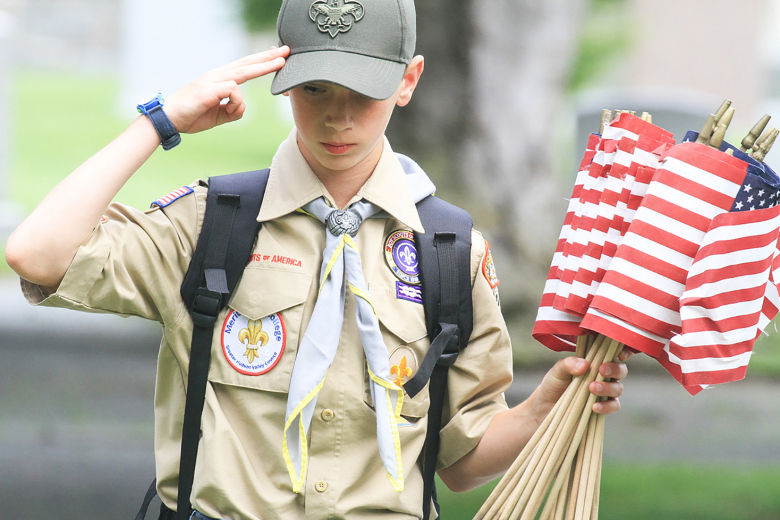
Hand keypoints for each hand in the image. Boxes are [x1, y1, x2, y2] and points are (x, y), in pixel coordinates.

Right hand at [163, 46, 289, 133]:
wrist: (169, 119)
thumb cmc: (192, 115)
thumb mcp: (219, 115)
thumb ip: (233, 110)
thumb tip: (241, 106)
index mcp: (219, 80)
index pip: (244, 67)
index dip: (260, 61)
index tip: (276, 56)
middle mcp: (217, 76)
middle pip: (247, 63)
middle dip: (267, 56)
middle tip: (286, 51)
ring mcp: (213, 81)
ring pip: (244, 70)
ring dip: (264, 66)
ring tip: (280, 62)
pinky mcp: (209, 89)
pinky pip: (233, 91)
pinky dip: (236, 103)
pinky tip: (228, 110)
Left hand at [534, 350, 629, 416]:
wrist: (546, 406)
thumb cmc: (554, 383)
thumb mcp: (558, 370)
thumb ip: (569, 364)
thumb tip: (585, 364)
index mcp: (595, 361)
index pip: (614, 353)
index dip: (623, 352)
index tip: (619, 354)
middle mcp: (604, 375)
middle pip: (621, 370)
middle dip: (615, 369)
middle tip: (601, 370)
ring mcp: (605, 392)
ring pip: (618, 388)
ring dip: (608, 388)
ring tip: (592, 388)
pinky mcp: (603, 407)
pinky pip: (613, 406)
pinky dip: (606, 406)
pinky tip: (594, 406)